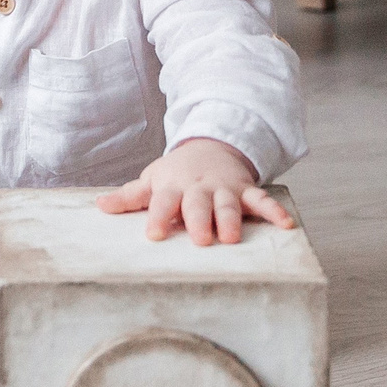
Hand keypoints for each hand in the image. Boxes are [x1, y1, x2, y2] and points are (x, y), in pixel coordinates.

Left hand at [96, 138, 292, 245]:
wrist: (209, 146)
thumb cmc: (175, 173)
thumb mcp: (152, 180)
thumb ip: (129, 197)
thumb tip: (99, 207)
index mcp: (172, 187)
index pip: (162, 202)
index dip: (157, 217)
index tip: (153, 235)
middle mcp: (199, 188)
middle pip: (198, 204)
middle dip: (199, 220)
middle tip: (201, 240)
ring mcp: (224, 189)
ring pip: (228, 204)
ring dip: (230, 219)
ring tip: (232, 238)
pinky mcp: (246, 191)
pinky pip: (262, 200)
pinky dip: (275, 211)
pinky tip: (287, 225)